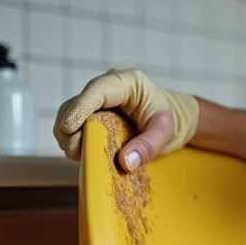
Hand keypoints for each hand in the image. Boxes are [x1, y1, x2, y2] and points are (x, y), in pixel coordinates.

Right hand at [53, 68, 198, 168]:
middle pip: (77, 102)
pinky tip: (81, 151)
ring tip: (76, 154)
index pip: (97, 91)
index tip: (68, 128)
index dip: (79, 109)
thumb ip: (148, 146)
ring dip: (68, 133)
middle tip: (73, 152)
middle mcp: (108, 85)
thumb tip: (124, 162)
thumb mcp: (166, 133)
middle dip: (69, 127)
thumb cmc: (173, 119)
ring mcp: (99, 97)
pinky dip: (75, 136)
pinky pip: (77, 121)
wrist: (177, 117)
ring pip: (72, 111)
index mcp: (127, 82)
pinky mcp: (95, 110)